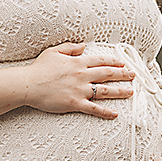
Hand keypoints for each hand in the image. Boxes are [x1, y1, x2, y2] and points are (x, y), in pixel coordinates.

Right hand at [20, 42, 134, 119]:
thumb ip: (70, 48)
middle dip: (123, 74)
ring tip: (131, 92)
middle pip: (107, 74)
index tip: (123, 63)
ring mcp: (80, 90)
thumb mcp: (54, 52)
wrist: (28, 84)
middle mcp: (82, 75)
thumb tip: (83, 46)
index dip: (114, 62)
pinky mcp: (75, 103)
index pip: (101, 61)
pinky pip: (94, 108)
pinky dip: (105, 112)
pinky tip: (115, 114)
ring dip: (120, 91)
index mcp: (77, 62)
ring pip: (105, 90)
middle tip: (133, 75)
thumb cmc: (38, 69)